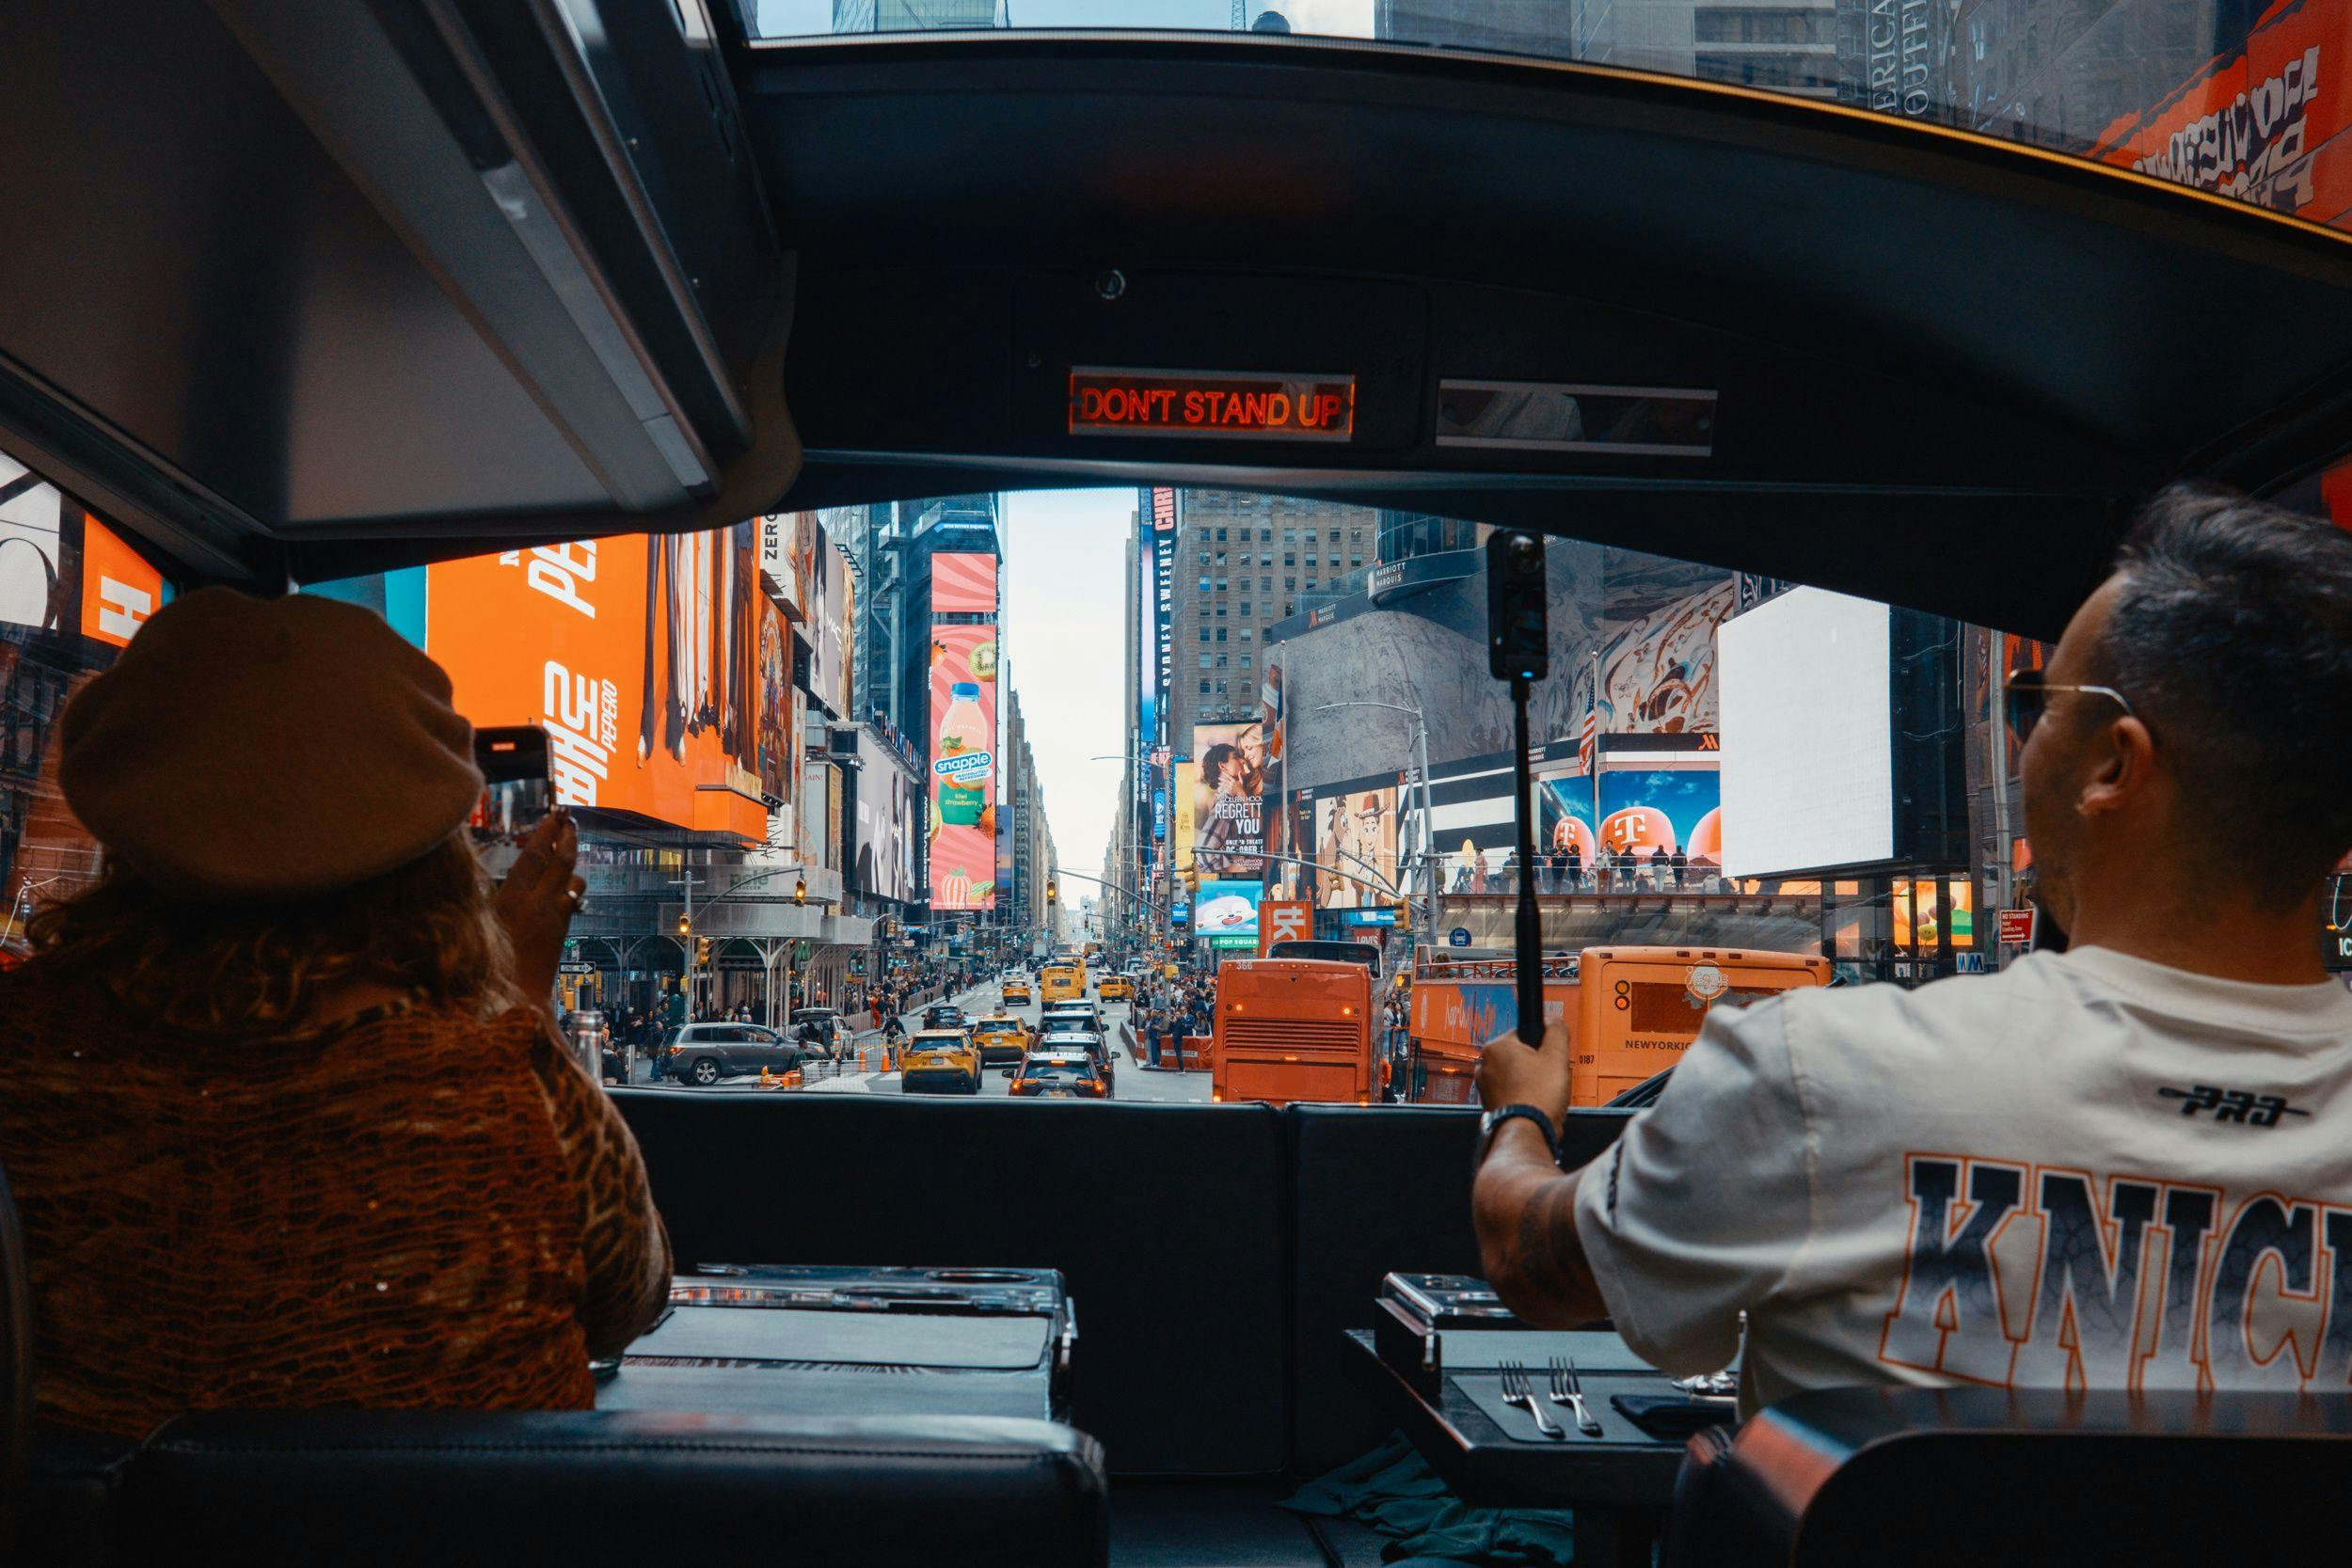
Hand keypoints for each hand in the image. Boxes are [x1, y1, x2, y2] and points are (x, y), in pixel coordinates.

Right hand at [493, 809, 583, 1005]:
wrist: (513, 1004)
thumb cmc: (482, 971)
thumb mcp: (471, 930)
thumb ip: (475, 902)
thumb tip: (476, 881)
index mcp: (513, 900)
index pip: (534, 857)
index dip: (545, 832)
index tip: (555, 813)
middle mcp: (538, 906)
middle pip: (560, 862)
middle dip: (567, 837)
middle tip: (571, 818)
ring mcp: (553, 919)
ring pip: (572, 880)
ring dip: (571, 862)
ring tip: (569, 846)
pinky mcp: (560, 933)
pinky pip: (571, 900)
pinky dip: (570, 886)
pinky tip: (565, 883)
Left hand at [1475, 1014, 1574, 1125]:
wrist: (1527, 1133)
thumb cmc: (1538, 1096)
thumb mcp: (1557, 1055)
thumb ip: (1556, 1031)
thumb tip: (1553, 1020)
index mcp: (1496, 1047)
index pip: (1525, 1034)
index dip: (1544, 1046)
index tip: (1551, 1060)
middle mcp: (1484, 1064)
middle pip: (1521, 1057)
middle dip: (1538, 1067)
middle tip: (1549, 1080)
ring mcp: (1485, 1086)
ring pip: (1518, 1076)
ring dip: (1532, 1084)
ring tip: (1542, 1096)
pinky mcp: (1489, 1104)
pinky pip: (1512, 1094)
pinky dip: (1524, 1098)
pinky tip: (1534, 1107)